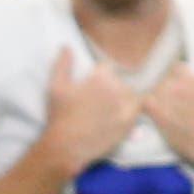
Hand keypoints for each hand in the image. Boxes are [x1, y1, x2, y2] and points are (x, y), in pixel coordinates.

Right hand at [40, 49, 143, 170]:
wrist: (67, 147)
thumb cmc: (60, 116)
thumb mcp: (56, 87)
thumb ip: (62, 64)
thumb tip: (66, 46)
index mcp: (101, 77)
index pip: (108, 68)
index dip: (100, 76)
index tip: (93, 85)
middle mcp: (117, 89)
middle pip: (121, 81)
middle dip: (112, 87)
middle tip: (99, 101)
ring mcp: (125, 107)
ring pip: (131, 94)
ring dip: (123, 98)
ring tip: (109, 110)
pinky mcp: (129, 123)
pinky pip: (137, 110)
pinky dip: (132, 110)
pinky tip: (121, 115)